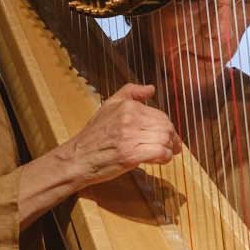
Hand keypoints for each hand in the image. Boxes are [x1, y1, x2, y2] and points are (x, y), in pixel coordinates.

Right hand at [64, 83, 181, 188]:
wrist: (77, 158)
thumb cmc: (93, 135)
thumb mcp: (109, 105)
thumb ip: (131, 92)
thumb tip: (151, 89)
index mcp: (128, 106)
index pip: (160, 114)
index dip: (168, 126)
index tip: (170, 135)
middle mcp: (130, 119)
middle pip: (165, 127)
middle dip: (172, 138)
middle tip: (172, 147)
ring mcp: (130, 137)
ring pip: (165, 139)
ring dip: (168, 149)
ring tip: (164, 154)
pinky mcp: (130, 156)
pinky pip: (160, 153)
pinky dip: (164, 158)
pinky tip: (159, 160)